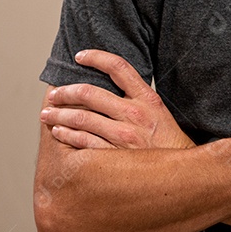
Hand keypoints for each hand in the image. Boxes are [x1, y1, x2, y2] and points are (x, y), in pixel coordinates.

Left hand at [40, 50, 195, 150]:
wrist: (183, 175)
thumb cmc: (169, 144)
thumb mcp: (160, 113)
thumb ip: (138, 99)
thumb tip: (112, 87)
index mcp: (148, 98)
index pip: (119, 67)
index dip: (96, 57)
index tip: (80, 56)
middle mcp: (135, 114)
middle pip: (90, 93)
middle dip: (66, 92)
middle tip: (54, 94)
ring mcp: (124, 136)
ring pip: (82, 118)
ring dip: (59, 115)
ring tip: (48, 114)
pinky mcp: (114, 157)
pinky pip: (83, 143)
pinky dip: (66, 136)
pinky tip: (58, 133)